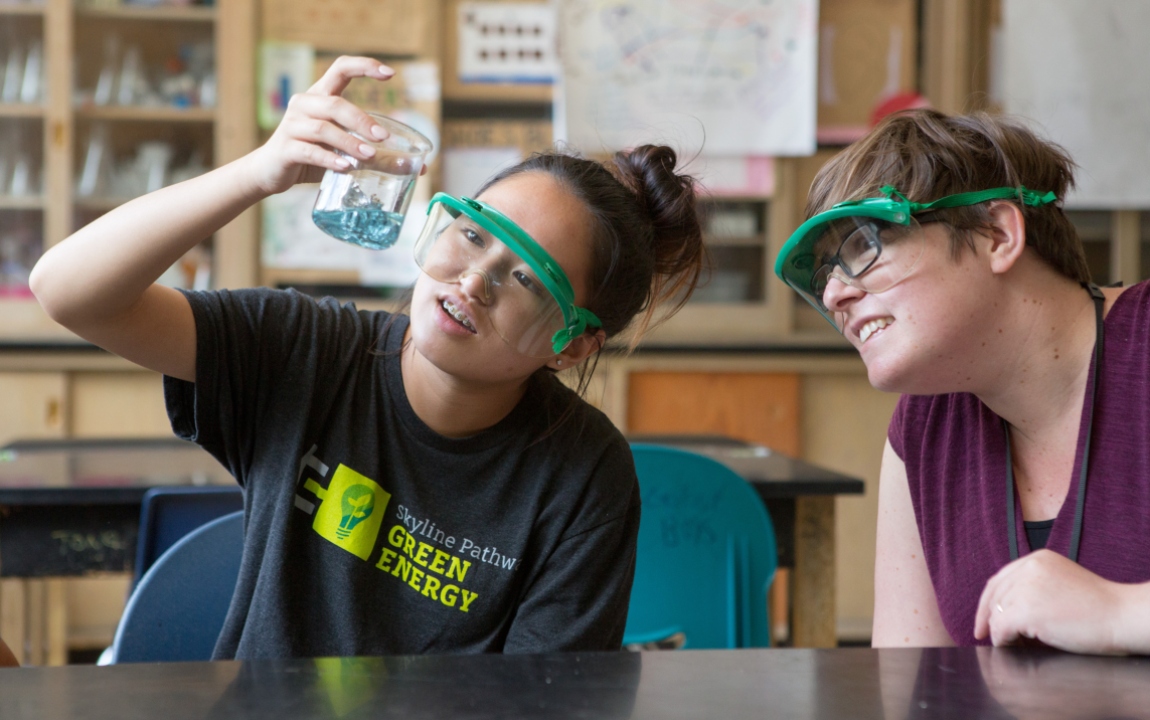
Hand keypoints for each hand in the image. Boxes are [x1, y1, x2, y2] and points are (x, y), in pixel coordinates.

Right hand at [246, 56, 394, 194]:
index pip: (341, 68)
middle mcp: (304, 104)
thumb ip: (374, 153)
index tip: (391, 73)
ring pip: (324, 128)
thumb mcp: (344, 151)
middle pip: (336, 103)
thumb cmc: (311, 157)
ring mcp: (292, 125)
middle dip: (362, 120)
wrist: (270, 172)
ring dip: (350, 143)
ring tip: (369, 156)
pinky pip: (309, 150)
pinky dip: (329, 159)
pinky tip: (344, 167)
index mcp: (320, 96)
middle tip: (383, 137)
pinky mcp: (285, 148)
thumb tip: (419, 167)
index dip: (365, 66)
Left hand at [973, 549, 1130, 653]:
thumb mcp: (1060, 583)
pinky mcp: (1027, 610)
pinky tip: (1011, 646)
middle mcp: (1029, 567)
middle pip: (994, 595)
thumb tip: (1003, 609)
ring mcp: (1027, 588)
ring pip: (996, 613)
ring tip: (1012, 643)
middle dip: (986, 617)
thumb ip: (1034, 586)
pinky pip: (1001, 628)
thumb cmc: (1098, 608)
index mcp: (1038, 558)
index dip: (987, 601)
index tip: (983, 618)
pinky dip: (1002, 640)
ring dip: (1001, 631)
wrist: (1122, 617)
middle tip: (982, 635)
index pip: (999, 579)